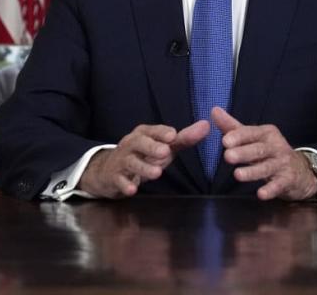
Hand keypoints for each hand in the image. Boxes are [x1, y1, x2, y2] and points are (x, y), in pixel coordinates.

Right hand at [79, 120, 209, 197]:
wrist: (110, 170)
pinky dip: (125, 185)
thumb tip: (206, 125)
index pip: (152, 130)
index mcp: (143, 134)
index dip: (162, 132)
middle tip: (165, 152)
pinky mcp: (114, 177)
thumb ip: (184, 138)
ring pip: (131, 162)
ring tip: (157, 173)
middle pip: (139, 143)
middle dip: (151, 146)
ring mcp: (121, 161)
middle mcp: (131, 144)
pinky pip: (118, 180)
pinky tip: (132, 190)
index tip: (173, 135)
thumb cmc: (143, 155)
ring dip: (143, 167)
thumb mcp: (163, 146)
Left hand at [212, 107, 316, 200]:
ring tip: (237, 175)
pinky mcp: (288, 180)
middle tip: (227, 156)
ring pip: (267, 167)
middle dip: (243, 153)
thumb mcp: (254, 138)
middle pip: (258, 150)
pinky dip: (271, 189)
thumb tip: (214, 110)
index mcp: (266, 133)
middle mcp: (276, 146)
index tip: (225, 141)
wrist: (301, 171)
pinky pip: (279, 185)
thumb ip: (233, 127)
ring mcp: (283, 163)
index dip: (239, 137)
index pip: (251, 133)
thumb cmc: (270, 152)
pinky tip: (261, 194)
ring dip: (252, 172)